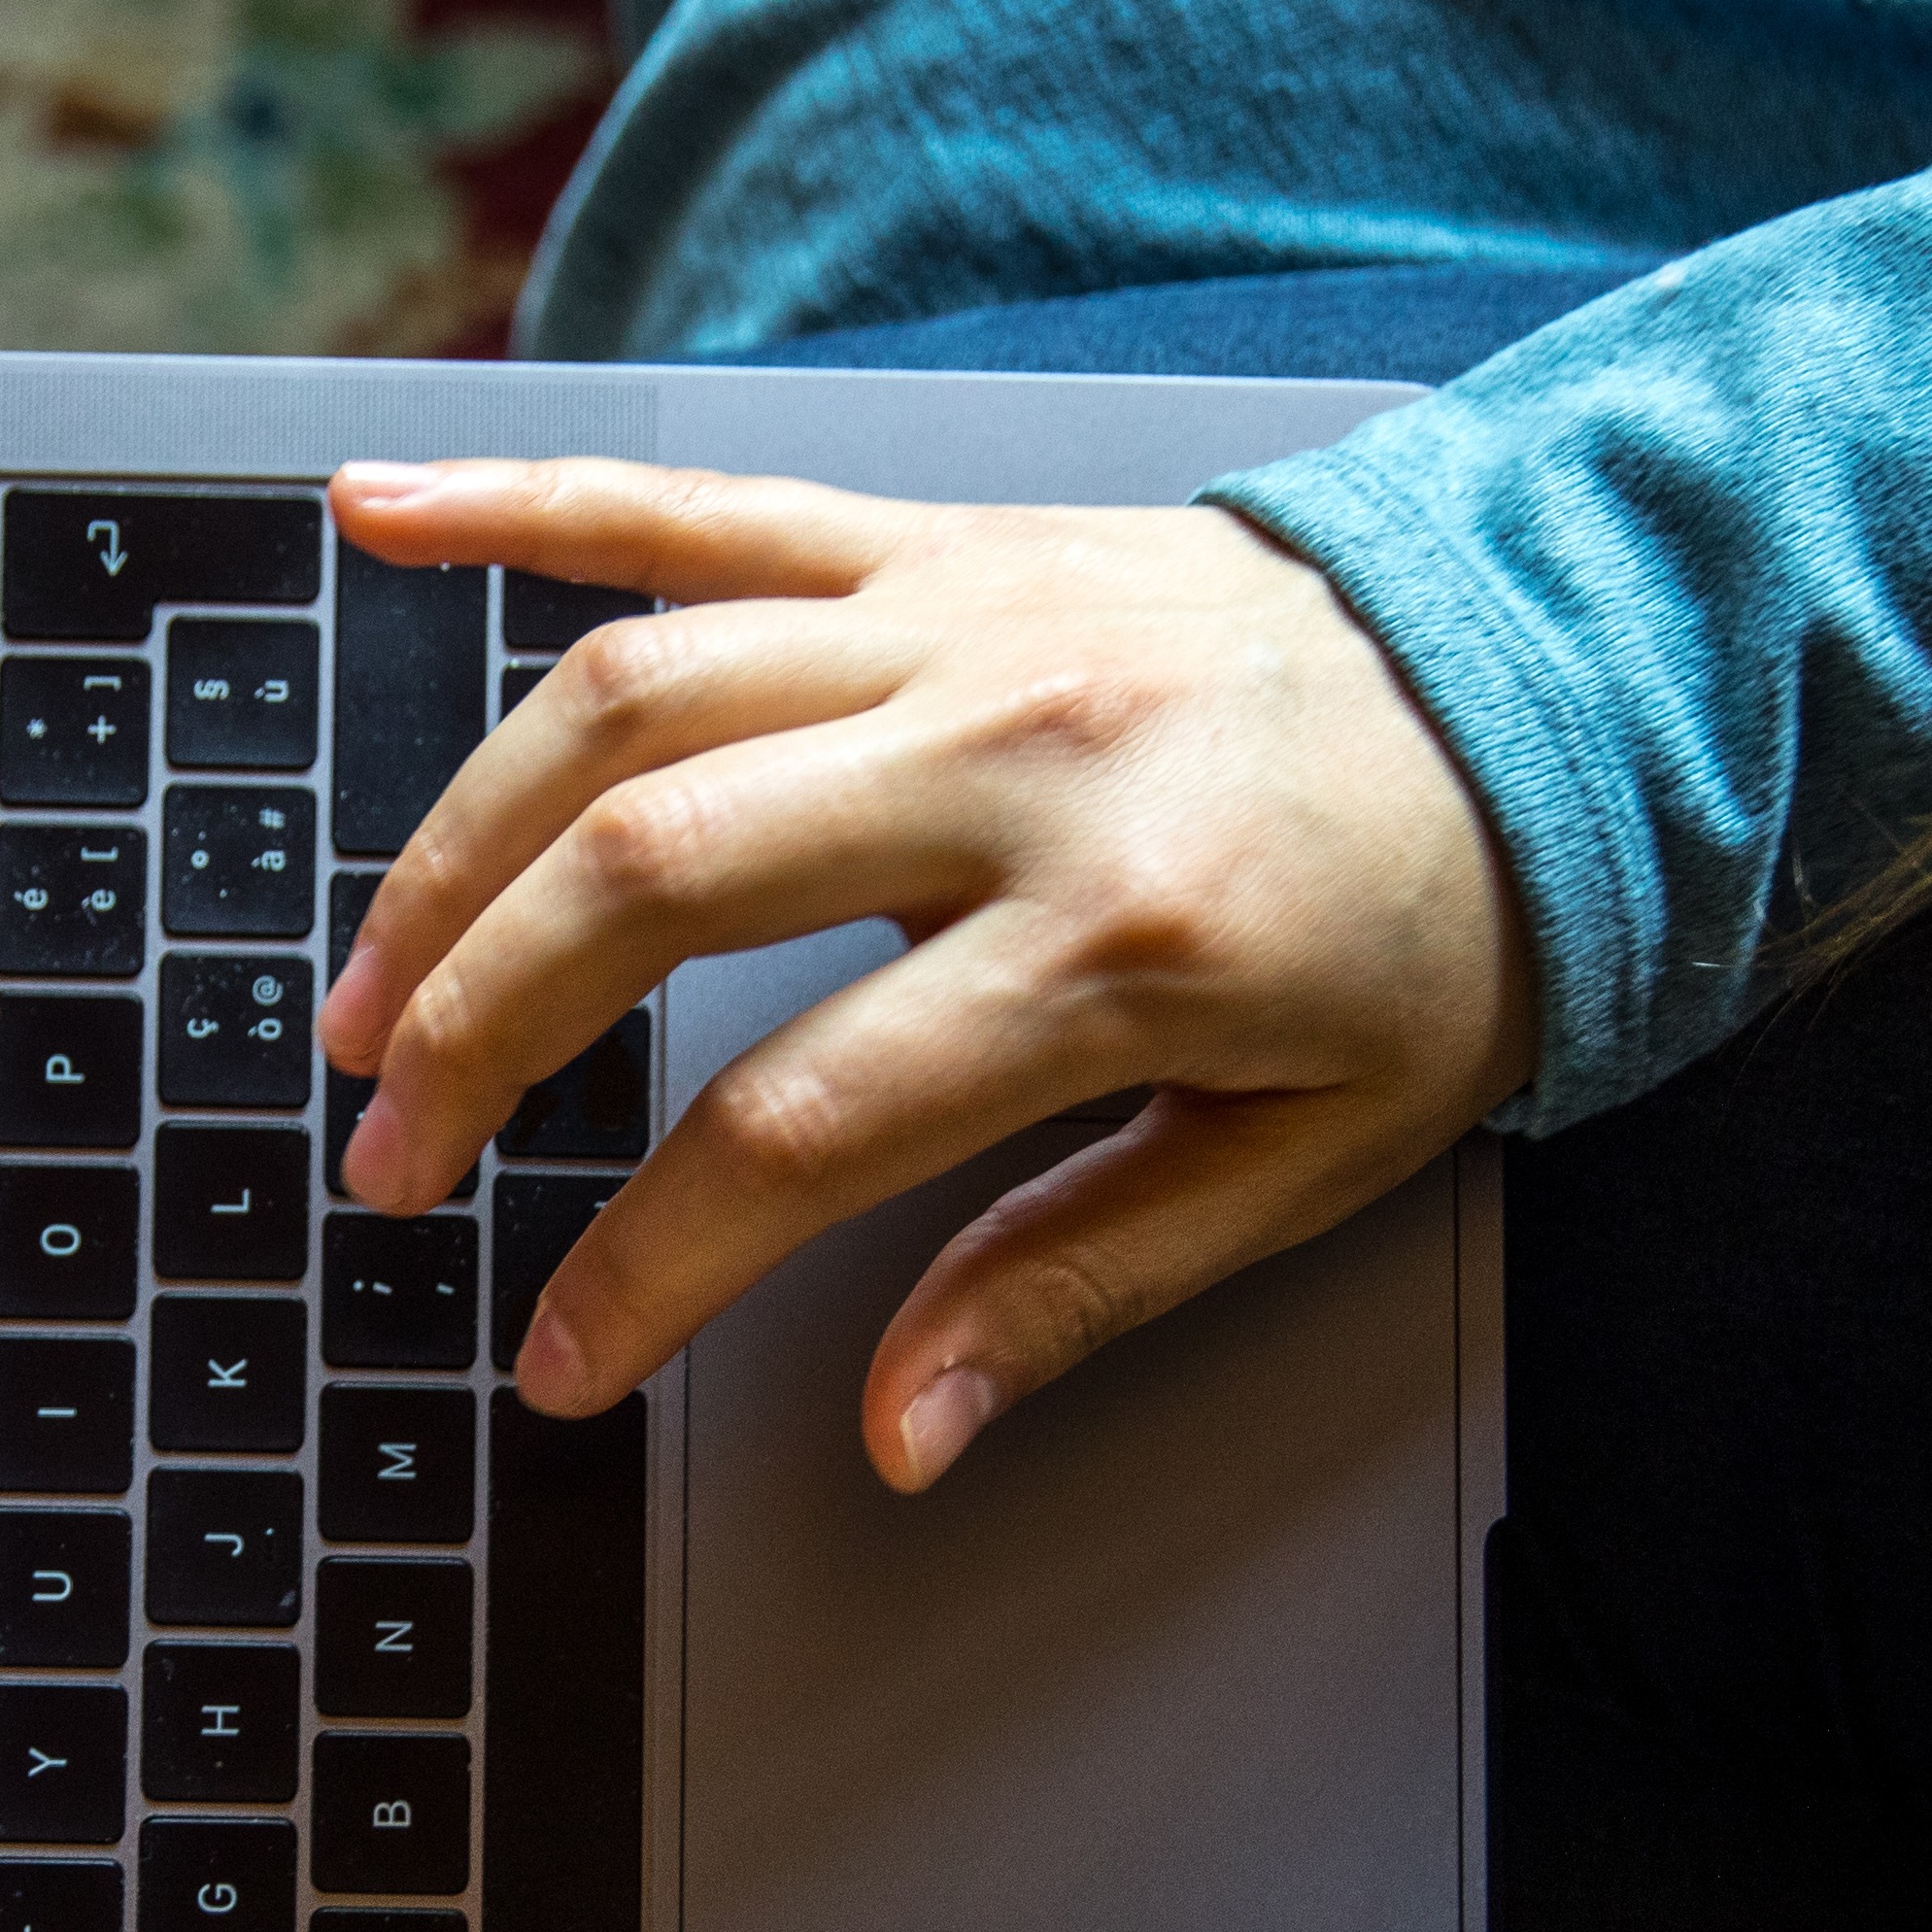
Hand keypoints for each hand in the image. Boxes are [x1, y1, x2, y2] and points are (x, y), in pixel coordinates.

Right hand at [324, 458, 1534, 1488]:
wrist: (1559, 678)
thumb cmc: (1434, 933)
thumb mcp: (1303, 1159)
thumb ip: (1078, 1285)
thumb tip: (900, 1430)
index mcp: (1118, 935)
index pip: (800, 1121)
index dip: (648, 1262)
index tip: (563, 1358)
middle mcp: (1013, 750)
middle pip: (656, 881)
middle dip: (481, 1038)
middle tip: (396, 1160)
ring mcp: (959, 619)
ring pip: (629, 702)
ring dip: (459, 847)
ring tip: (371, 991)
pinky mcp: (935, 537)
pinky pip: (698, 507)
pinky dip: (522, 501)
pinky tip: (378, 517)